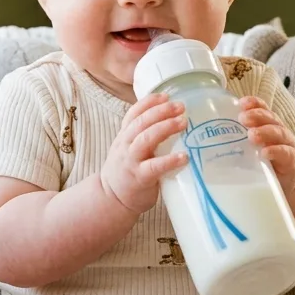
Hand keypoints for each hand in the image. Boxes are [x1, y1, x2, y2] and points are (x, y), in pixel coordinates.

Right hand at [99, 93, 189, 213]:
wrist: (110, 199)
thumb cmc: (126, 171)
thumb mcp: (128, 149)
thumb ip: (143, 136)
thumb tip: (173, 122)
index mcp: (124, 136)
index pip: (134, 113)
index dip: (149, 102)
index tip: (166, 95)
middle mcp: (125, 145)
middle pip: (141, 122)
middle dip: (162, 111)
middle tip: (180, 107)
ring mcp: (131, 161)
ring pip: (146, 139)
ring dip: (165, 128)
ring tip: (183, 123)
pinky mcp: (139, 178)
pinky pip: (154, 166)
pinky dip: (170, 160)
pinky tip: (184, 156)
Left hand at [238, 96, 294, 193]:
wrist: (283, 184)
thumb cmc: (260, 163)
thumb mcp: (246, 150)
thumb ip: (232, 142)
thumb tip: (202, 140)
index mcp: (266, 124)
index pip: (262, 108)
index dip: (253, 103)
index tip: (241, 103)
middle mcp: (278, 130)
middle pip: (270, 117)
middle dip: (256, 115)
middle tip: (243, 118)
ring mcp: (286, 144)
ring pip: (279, 132)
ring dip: (265, 132)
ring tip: (252, 135)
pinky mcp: (290, 160)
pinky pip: (285, 153)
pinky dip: (275, 151)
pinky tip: (265, 153)